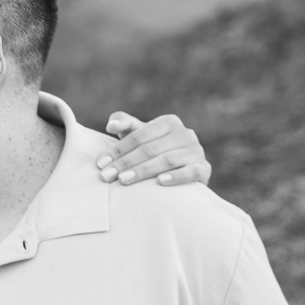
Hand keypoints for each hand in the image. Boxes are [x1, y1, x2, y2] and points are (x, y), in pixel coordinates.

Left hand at [96, 112, 210, 185]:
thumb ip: (124, 124)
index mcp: (168, 122)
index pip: (138, 136)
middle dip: (126, 163)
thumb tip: (111, 125)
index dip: (118, 150)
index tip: (100, 164)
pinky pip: (190, 172)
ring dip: (143, 171)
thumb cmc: (153, 151)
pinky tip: (160, 182)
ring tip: (123, 180)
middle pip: (150, 148)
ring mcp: (197, 151)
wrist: (181, 173)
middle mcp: (185, 134)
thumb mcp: (138, 135)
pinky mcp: (204, 169)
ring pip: (167, 160)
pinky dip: (176, 176)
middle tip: (107, 176)